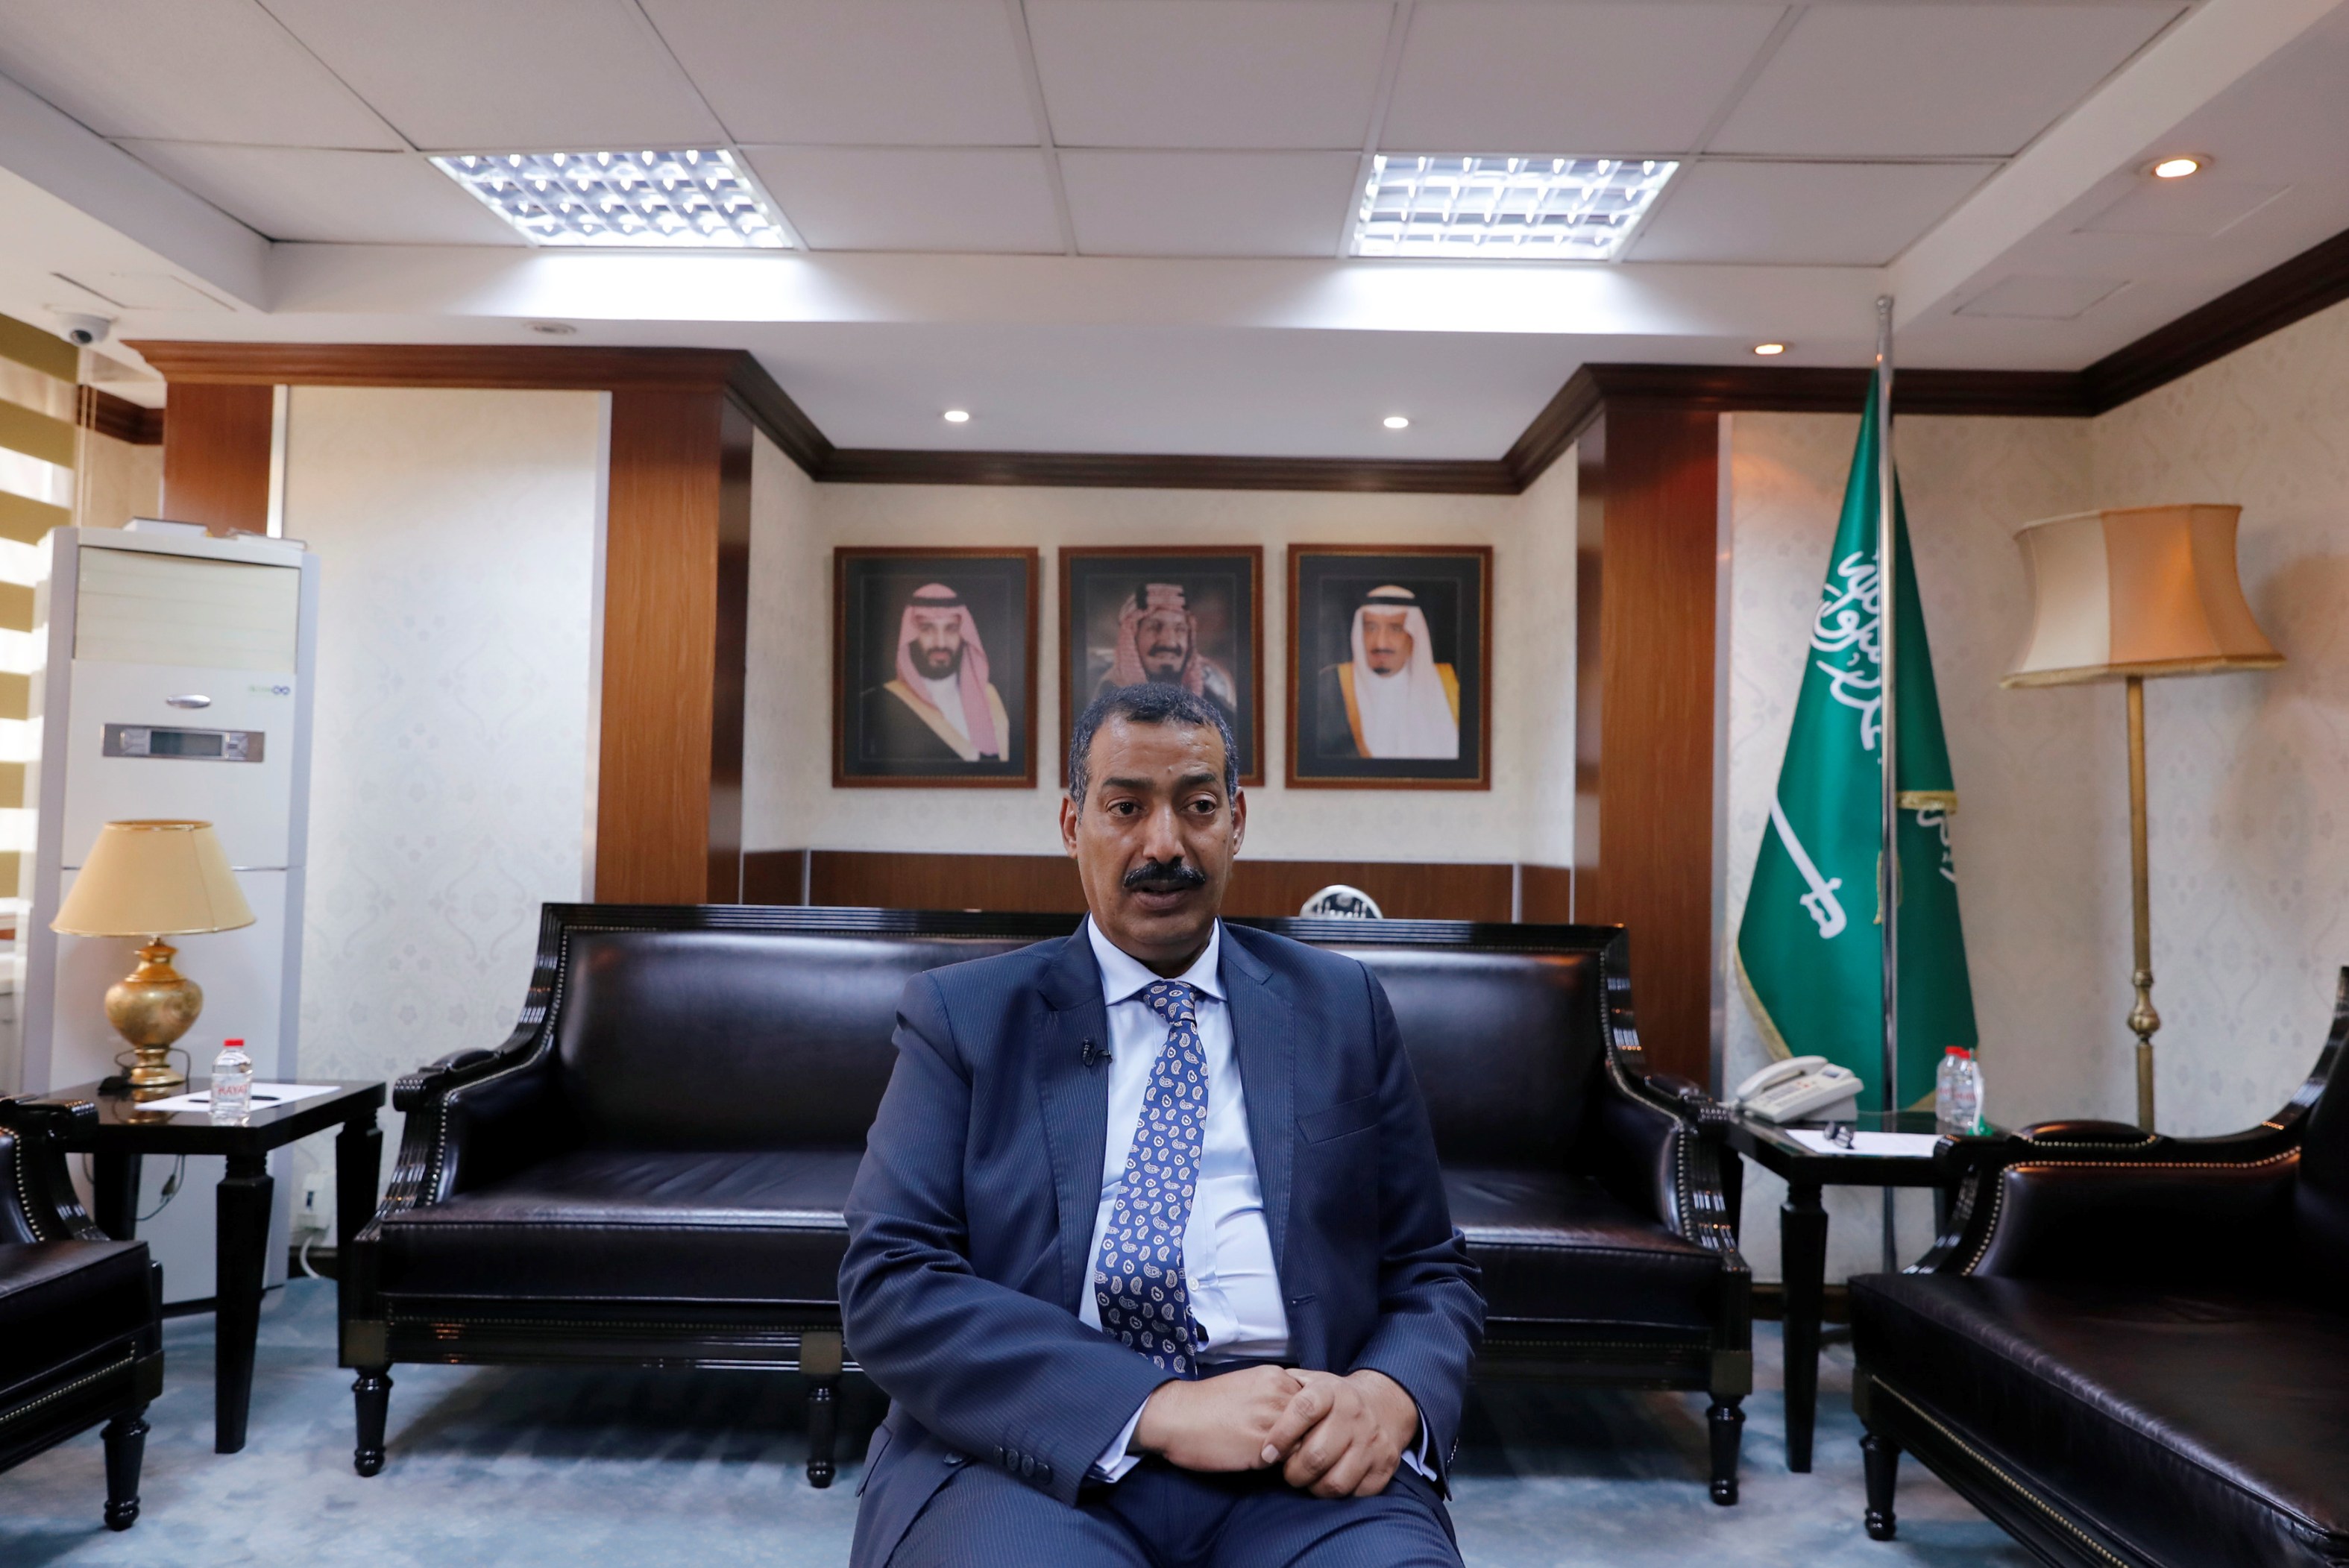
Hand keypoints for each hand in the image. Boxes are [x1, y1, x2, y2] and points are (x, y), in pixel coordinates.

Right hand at [1132, 1366, 1306, 1471]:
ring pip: (1307, 1442)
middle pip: (1317, 1421)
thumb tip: (1298, 1416)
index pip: (1314, 1401)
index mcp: (1276, 1377)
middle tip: (1294, 1447)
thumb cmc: (1207, 1403)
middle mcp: (1279, 1395)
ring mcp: (1273, 1421)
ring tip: (1280, 1457)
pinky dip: (1283, 1466)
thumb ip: (1276, 1394)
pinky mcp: (1263, 1448)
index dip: (1309, 1418)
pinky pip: (1289, 1461)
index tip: (1299, 1428)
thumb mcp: (1248, 1384)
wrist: (1175, 1415)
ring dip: (1298, 1452)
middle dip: (1309, 1435)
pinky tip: (1265, 1464)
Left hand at [1258, 1369, 1417, 1497]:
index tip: (1267, 1453)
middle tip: (1286, 1473)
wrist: (1384, 1403)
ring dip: (1313, 1487)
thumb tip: (1252, 1405)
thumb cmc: (1333, 1398)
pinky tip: (1328, 1481)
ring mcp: (1372, 1442)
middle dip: (1293, 1472)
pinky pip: (1356, 1493)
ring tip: (1307, 1480)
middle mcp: (1354, 1414)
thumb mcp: (1310, 1382)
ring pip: (1335, 1481)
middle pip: (1316, 1455)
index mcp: (1331, 1391)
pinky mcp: (1385, 1466)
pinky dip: (1337, 1494)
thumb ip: (1283, 1390)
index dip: (1281, 1434)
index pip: (1303, 1410)